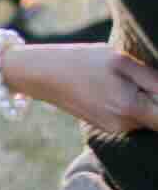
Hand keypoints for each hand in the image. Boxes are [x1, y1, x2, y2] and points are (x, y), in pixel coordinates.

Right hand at [12, 42, 157, 135]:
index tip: (155, 86)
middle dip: (156, 98)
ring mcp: (113, 128)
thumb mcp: (122, 61)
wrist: (44, 75)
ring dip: (144, 99)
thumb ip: (153, 80)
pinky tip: (112, 86)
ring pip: (145, 116)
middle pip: (157, 117)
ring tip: (122, 79)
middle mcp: (123, 125)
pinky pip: (131, 117)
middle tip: (136, 77)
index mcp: (129, 108)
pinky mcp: (107, 126)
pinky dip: (131, 103)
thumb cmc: (83, 61)